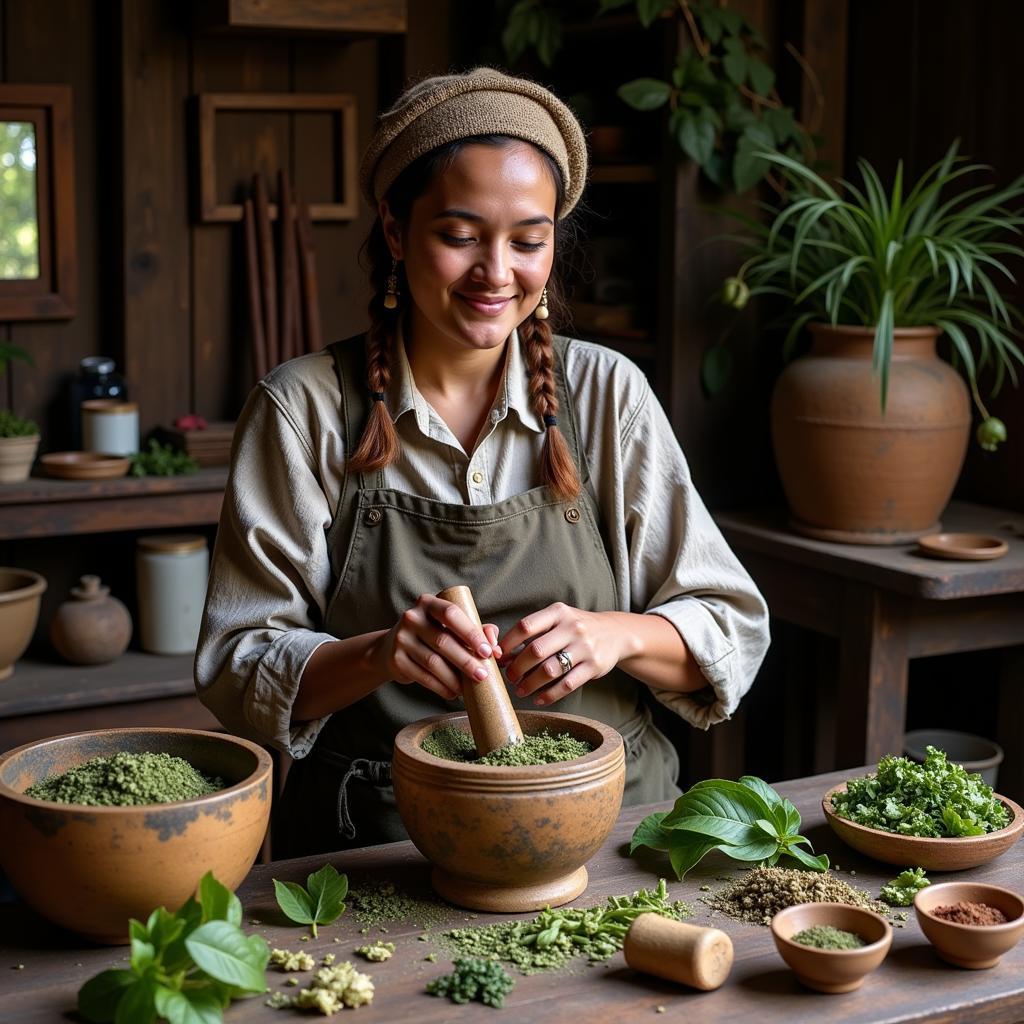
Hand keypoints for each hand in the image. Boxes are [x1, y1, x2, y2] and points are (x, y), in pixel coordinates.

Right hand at [372, 594, 501, 700]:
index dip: (471, 633)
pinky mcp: (397, 660)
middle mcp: (412, 617)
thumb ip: (476, 630)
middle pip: (443, 641)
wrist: (391, 648)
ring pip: (433, 662)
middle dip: (466, 661)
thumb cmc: (431, 634)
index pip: (451, 614)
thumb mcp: (450, 626)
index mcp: (427, 603)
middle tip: (483, 675)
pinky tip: (452, 693)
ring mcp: (401, 638)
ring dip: (454, 679)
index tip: (487, 652)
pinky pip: (423, 677)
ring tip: (468, 688)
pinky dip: (441, 687)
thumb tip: (496, 648)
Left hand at [498, 603, 625, 705]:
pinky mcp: (594, 666)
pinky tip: (539, 698)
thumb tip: (502, 654)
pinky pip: (567, 684)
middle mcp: (572, 627)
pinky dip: (549, 695)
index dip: (508, 643)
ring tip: (521, 690)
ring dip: (530, 684)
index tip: (499, 656)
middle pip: (535, 650)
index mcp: (558, 613)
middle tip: (510, 677)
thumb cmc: (576, 628)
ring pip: (550, 670)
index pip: (526, 626)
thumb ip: (533, 632)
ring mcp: (585, 647)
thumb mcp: (558, 620)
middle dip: (517, 667)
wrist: (615, 633)